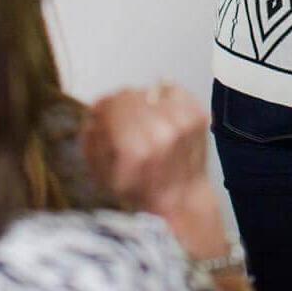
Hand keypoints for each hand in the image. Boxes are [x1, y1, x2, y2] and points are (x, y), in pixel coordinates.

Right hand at [83, 83, 228, 259]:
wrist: (182, 200)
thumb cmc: (141, 191)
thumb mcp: (105, 177)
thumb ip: (92, 143)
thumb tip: (92, 115)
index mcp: (135, 150)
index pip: (112, 105)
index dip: (102, 106)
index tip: (100, 112)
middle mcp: (161, 133)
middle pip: (130, 96)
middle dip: (120, 105)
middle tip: (120, 118)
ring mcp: (184, 123)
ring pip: (150, 91)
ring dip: (142, 103)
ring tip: (143, 120)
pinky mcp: (199, 115)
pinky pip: (173, 90)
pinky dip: (164, 99)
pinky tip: (162, 117)